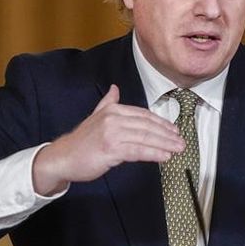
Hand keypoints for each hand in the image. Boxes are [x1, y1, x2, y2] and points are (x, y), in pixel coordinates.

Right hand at [32, 85, 184, 194]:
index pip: (144, 115)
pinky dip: (154, 153)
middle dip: (168, 135)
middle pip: (148, 126)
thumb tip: (115, 88)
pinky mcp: (111, 149)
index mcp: (113, 109)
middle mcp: (113, 118)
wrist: (63, 157)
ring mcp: (112, 133)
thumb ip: (108, 102)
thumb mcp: (95, 116)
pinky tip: (164, 157)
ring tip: (177, 150)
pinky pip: (138, 151)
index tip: (174, 131)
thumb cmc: (81, 142)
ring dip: (165, 145)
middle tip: (181, 142)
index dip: (162, 123)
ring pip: (146, 138)